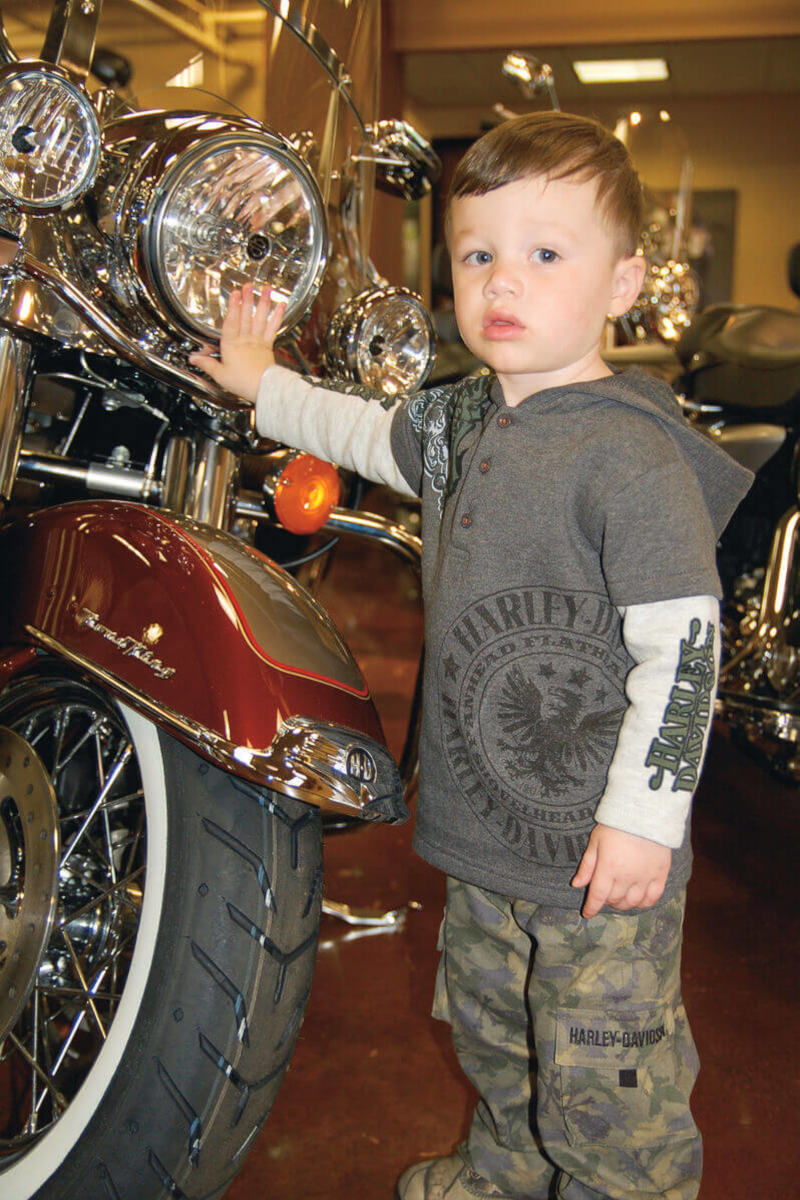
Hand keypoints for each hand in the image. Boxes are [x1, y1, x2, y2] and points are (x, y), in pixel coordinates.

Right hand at [188, 282, 285, 402]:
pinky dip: (277, 316)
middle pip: (246, 316)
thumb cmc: (242, 382)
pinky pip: (273, 328)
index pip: (231, 322)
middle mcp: (246, 340)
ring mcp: (258, 341)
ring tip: (266, 289)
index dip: (233, 307)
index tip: (235, 293)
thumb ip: (207, 364)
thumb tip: (193, 358)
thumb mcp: (219, 374)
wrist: (264, 388)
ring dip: (263, 302)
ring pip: (260, 319)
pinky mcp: (268, 346)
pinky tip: (280, 306)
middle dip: (247, 299)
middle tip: (249, 284)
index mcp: (232, 345)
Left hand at [571, 823, 670, 918]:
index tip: (587, 914)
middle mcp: (627, 877)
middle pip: (614, 900)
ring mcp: (645, 877)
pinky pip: (653, 898)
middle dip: (607, 901)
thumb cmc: (616, 825)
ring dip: (623, 904)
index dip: (591, 908)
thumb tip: (577, 885)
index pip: (598, 896)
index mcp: (608, 868)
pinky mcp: (660, 874)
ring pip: (633, 902)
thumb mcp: (595, 841)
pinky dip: (644, 903)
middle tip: (605, 895)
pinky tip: (638, 900)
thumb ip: (587, 865)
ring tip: (620, 898)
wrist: (645, 813)